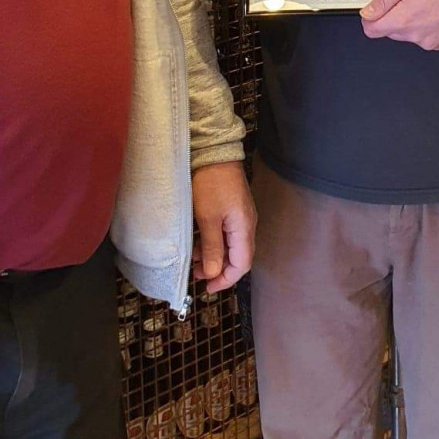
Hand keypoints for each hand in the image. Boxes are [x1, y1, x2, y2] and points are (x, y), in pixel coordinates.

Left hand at [192, 161, 256, 292]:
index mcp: (244, 228)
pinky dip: (212, 242)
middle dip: (217, 269)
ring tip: (193, 259)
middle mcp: (246, 224)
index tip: (207, 287)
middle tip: (196, 274)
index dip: (225, 279)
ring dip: (213, 255)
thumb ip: (213, 247)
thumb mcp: (207, 218)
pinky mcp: (231, 208)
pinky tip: (197, 242)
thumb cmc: (210, 183)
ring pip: (229, 245)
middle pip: (236, 257)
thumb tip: (214, 273)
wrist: (213, 151)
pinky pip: (225, 233)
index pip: (241, 265)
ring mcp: (239, 216)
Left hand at [360, 0, 438, 50]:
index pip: (371, 30)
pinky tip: (434, 12)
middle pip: (389, 31)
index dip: (370, 18)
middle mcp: (414, 35)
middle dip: (393, 16)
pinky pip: (422, 37)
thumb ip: (384, 0)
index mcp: (403, 20)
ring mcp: (427, 42)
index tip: (375, 10)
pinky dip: (424, 26)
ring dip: (409, 21)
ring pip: (406, 34)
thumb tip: (368, 13)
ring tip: (425, 3)